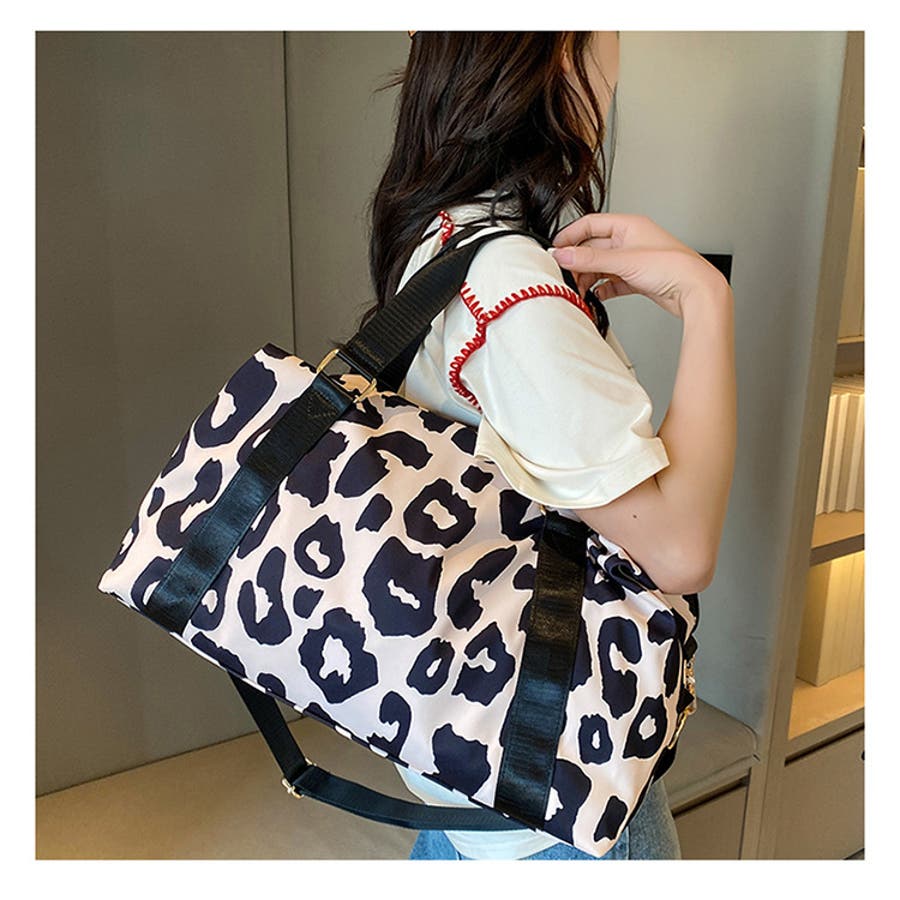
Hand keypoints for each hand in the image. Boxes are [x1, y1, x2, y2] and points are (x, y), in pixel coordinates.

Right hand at [551, 213, 730, 319]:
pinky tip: (596, 297)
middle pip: (594, 247)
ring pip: (602, 266)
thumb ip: (589, 259)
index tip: (556, 251)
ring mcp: (634, 260)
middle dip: (579, 263)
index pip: (591, 224)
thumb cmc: (672, 267)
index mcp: (629, 225)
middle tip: (566, 276)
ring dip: (589, 278)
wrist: (696, 291)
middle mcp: (631, 240)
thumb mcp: (623, 260)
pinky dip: (602, 289)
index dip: (571, 236)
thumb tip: (563, 254)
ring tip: (580, 290)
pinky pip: (612, 282)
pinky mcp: (638, 279)